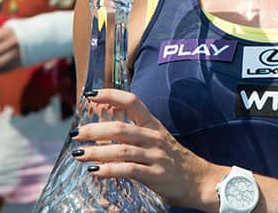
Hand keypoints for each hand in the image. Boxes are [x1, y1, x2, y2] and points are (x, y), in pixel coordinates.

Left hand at [71, 89, 221, 209]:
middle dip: (95, 130)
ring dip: (96, 152)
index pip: (133, 102)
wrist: (201, 181)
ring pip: (122, 150)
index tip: (91, 95)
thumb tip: (106, 126)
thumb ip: (135, 133)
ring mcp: (155, 156)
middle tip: (76, 133)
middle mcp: (154, 138)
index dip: (111, 95)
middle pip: (121, 128)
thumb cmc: (175, 161)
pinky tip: (94, 172)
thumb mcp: (158, 141)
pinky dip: (109, 170)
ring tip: (78, 154)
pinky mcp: (155, 175)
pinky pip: (129, 170)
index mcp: (154, 125)